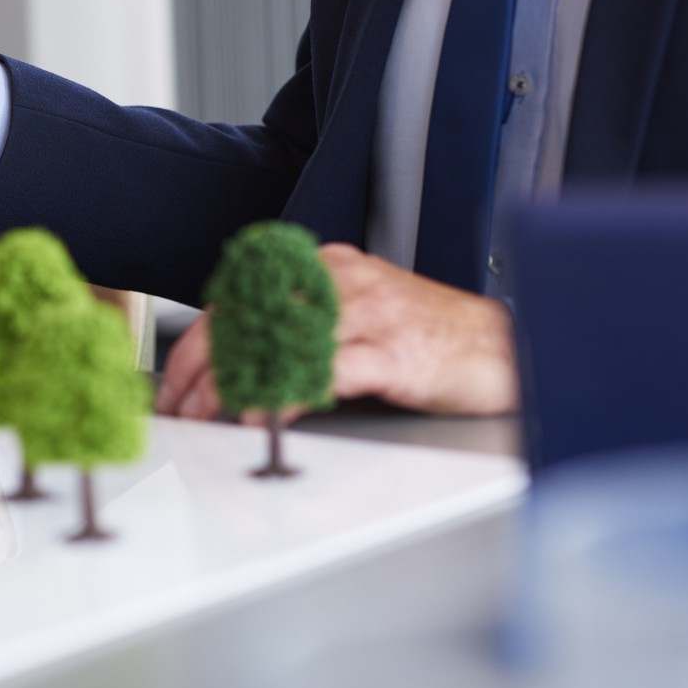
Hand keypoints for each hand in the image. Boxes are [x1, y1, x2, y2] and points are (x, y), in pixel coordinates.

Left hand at [155, 243, 516, 418]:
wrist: (508, 349)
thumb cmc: (434, 340)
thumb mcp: (361, 319)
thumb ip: (309, 330)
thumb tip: (243, 367)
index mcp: (330, 270)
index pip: (244, 299)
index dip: (200, 343)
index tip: (178, 383)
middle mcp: (343, 282)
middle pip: (251, 316)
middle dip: (205, 365)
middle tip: (182, 407)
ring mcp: (369, 313)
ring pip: (278, 340)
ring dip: (234, 383)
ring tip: (208, 416)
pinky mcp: (393, 351)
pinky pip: (324, 371)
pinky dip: (286, 395)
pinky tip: (264, 417)